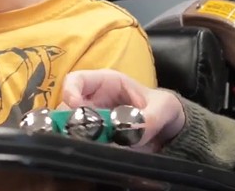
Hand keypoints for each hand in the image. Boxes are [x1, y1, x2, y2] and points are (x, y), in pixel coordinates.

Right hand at [60, 69, 186, 151]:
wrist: (168, 129)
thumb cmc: (162, 107)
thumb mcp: (163, 108)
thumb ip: (150, 118)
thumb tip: (132, 131)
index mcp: (106, 83)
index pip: (76, 80)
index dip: (71, 91)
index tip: (77, 107)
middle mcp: (93, 100)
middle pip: (67, 108)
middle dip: (71, 122)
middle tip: (86, 135)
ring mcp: (92, 121)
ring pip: (70, 127)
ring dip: (78, 138)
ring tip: (96, 146)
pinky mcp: (96, 139)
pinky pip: (83, 144)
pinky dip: (87, 150)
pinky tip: (98, 154)